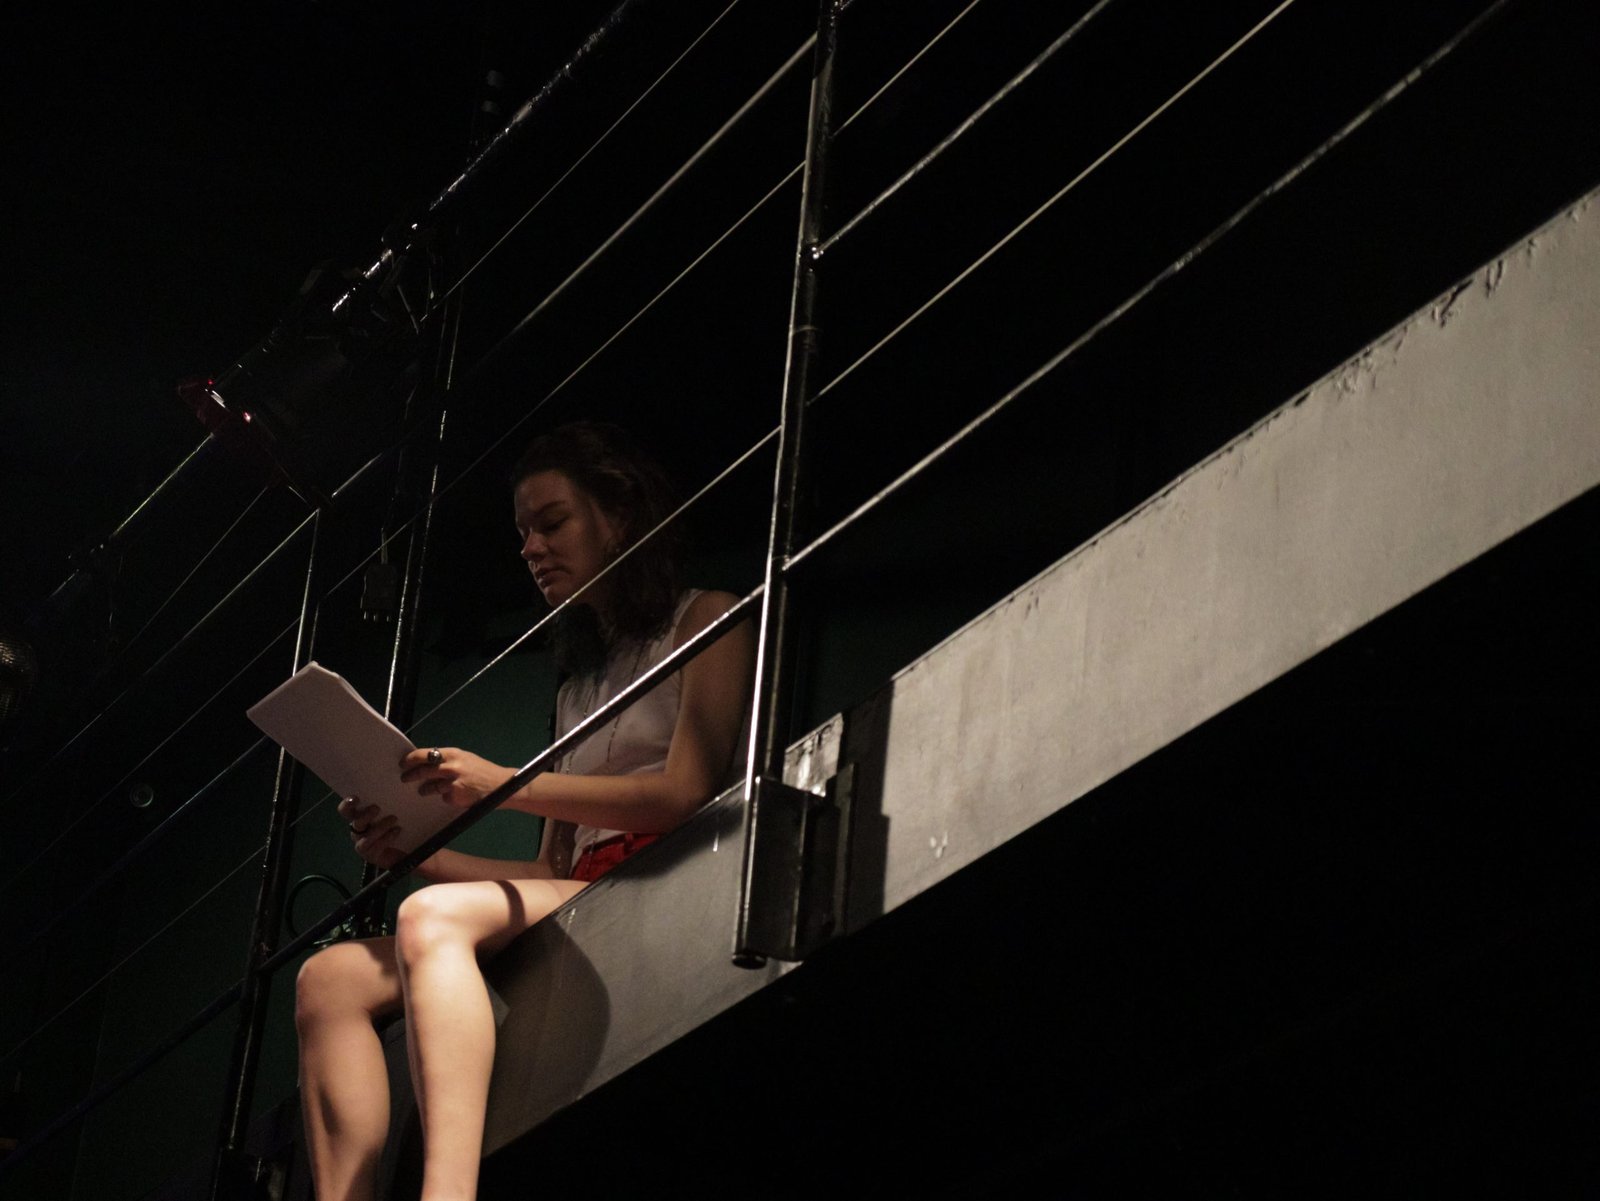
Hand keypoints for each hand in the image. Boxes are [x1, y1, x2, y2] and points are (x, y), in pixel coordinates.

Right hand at [338, 796, 403, 868]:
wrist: (407, 850)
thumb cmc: (399, 823)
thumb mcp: (396, 809)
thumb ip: (391, 799)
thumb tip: (397, 778)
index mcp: (360, 816)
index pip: (347, 810)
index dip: (348, 804)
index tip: (356, 798)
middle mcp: (358, 830)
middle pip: (354, 823)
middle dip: (364, 815)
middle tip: (376, 808)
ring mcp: (363, 844)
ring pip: (364, 837)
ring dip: (379, 827)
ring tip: (394, 818)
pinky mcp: (371, 856)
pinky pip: (375, 847)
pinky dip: (386, 838)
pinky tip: (397, 831)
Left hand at [399, 746, 515, 809]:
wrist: (503, 786)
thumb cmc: (484, 771)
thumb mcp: (466, 759)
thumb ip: (449, 760)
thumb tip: (429, 763)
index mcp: (454, 754)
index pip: (425, 754)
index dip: (411, 758)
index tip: (403, 763)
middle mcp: (451, 767)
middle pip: (423, 770)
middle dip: (411, 775)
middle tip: (404, 778)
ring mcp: (453, 783)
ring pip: (430, 787)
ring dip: (425, 789)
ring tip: (423, 790)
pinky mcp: (455, 797)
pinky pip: (444, 797)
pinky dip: (446, 797)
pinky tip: (455, 796)